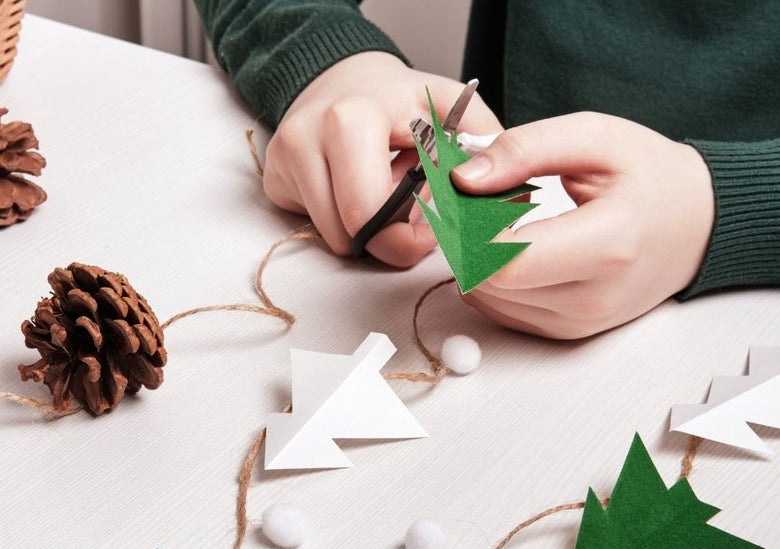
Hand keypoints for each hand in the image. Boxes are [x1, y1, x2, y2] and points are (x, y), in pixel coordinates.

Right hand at [264, 52, 502, 266]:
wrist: (344, 79)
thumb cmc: (402, 100)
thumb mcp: (452, 108)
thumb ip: (484, 146)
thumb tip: (505, 195)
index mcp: (353, 119)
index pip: (372, 212)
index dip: (411, 235)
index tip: (436, 228)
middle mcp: (308, 138)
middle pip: (350, 234)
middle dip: (390, 239)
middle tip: (416, 220)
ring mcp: (285, 160)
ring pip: (334, 238)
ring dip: (368, 231)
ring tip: (387, 195)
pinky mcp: (275, 180)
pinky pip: (316, 228)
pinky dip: (344, 223)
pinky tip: (358, 192)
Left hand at [451, 112, 714, 338]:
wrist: (698, 225)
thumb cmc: (651, 177)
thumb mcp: (594, 137)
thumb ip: (525, 149)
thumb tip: (464, 178)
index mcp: (609, 246)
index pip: (505, 262)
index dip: (468, 229)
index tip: (462, 193)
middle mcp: (594, 298)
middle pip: (489, 282)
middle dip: (467, 238)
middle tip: (479, 197)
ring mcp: (579, 323)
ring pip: (487, 299)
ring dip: (476, 258)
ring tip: (504, 218)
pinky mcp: (565, 333)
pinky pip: (500, 310)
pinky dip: (492, 277)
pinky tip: (514, 245)